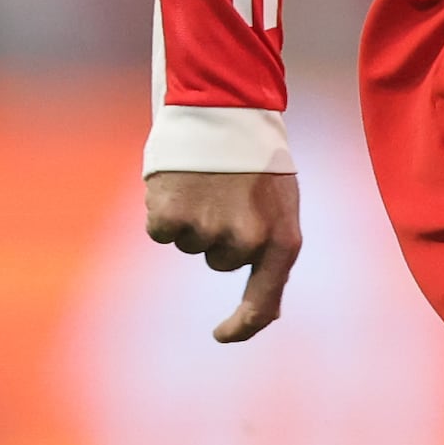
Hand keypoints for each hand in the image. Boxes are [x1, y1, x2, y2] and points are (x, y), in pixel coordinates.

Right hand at [144, 167, 301, 343]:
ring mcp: (207, 231)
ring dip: (193, 218)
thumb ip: (271, 255)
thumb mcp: (281, 206)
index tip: (221, 335)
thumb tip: (262, 315)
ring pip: (190, 245)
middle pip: (219, 262)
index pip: (263, 304)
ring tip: (207, 181)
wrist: (224, 109)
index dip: (242, 326)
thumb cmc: (255, 162)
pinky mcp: (171, 218)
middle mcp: (246, 242)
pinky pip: (162, 232)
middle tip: (227, 192)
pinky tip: (180, 183)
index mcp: (282, 240)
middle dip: (219, 233)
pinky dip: (164, 212)